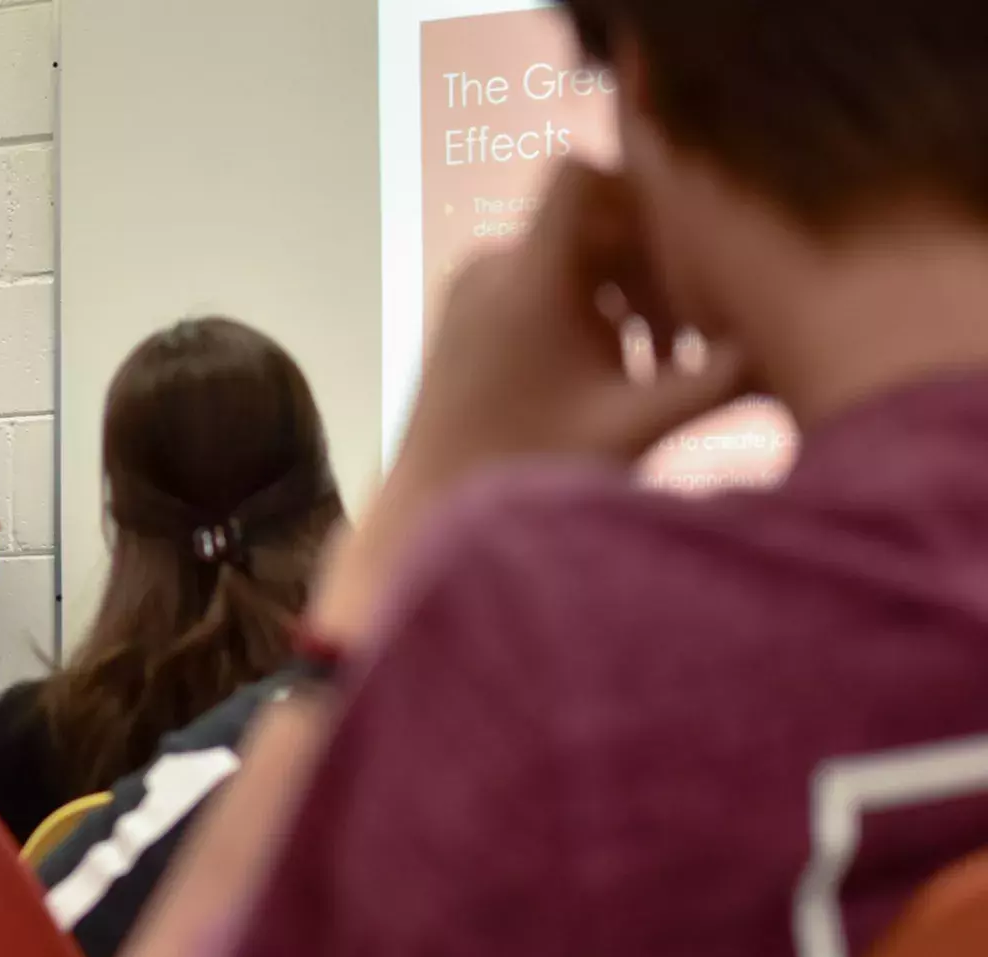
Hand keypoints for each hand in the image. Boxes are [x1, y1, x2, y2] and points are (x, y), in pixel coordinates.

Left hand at [308, 161, 746, 646]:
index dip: (637, 190)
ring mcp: (471, 293)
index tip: (684, 245)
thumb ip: (716, 382)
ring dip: (623, 294)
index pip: (580, 173)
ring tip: (656, 368)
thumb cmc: (530, 473)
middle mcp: (490, 270)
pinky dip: (585, 312)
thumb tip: (792, 348)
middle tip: (688, 336)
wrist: (432, 515)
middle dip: (648, 262)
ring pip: (567, 256)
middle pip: (587, 219)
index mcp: (525, 279)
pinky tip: (616, 377)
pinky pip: (538, 285)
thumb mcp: (634, 429)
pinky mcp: (466, 320)